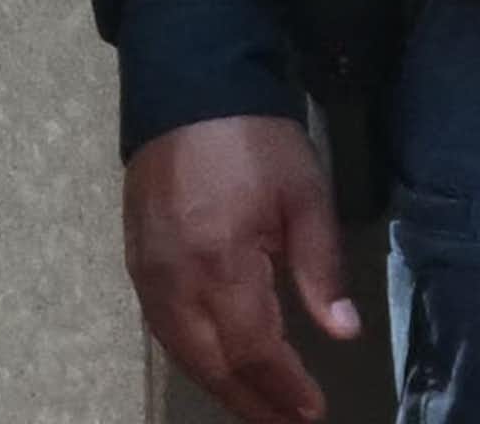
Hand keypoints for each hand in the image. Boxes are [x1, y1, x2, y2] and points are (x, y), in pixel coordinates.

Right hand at [123, 115, 361, 423]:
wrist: (190, 89)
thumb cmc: (257, 138)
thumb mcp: (305, 193)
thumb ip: (321, 267)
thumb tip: (342, 332)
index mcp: (221, 264)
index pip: (253, 350)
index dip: (282, 387)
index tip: (312, 411)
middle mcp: (175, 284)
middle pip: (212, 366)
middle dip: (252, 401)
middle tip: (288, 421)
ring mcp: (149, 278)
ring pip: (184, 355)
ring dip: (222, 387)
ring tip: (260, 406)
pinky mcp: (137, 267)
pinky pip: (165, 332)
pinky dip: (195, 358)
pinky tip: (219, 365)